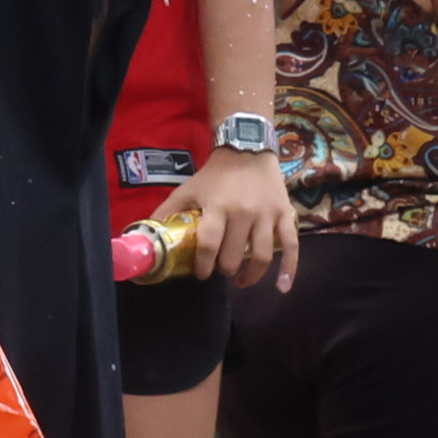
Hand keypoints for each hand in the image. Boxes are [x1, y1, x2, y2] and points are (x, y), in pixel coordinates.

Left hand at [181, 145, 295, 290]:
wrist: (247, 150)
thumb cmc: (215, 175)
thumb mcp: (188, 189)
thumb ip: (168, 211)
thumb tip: (146, 233)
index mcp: (217, 206)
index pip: (209, 244)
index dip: (203, 265)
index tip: (201, 274)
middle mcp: (243, 212)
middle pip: (234, 255)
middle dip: (225, 269)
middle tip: (221, 270)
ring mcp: (266, 214)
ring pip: (261, 256)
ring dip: (250, 275)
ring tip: (240, 280)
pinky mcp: (285, 214)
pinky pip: (291, 246)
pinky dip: (289, 269)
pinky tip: (283, 287)